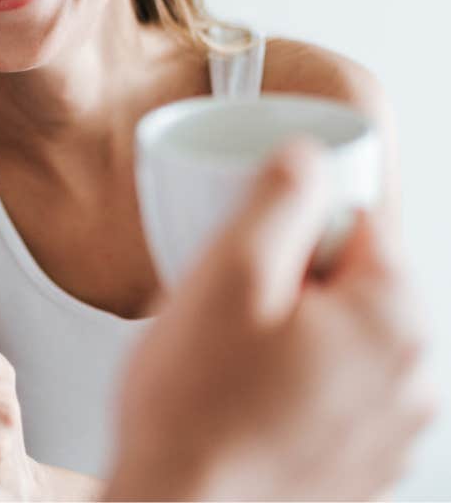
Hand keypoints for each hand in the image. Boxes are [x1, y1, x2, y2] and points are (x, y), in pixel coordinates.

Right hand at [107, 138, 436, 501]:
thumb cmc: (197, 407)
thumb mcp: (229, 271)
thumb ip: (281, 196)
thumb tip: (312, 152)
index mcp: (395, 317)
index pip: (364, 215)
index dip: (298, 214)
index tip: (251, 241)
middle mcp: (413, 375)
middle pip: (357, 272)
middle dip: (296, 266)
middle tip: (231, 295)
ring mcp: (393, 424)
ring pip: (345, 326)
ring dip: (296, 318)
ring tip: (233, 347)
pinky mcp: (365, 457)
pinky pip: (339, 379)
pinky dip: (301, 368)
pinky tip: (247, 391)